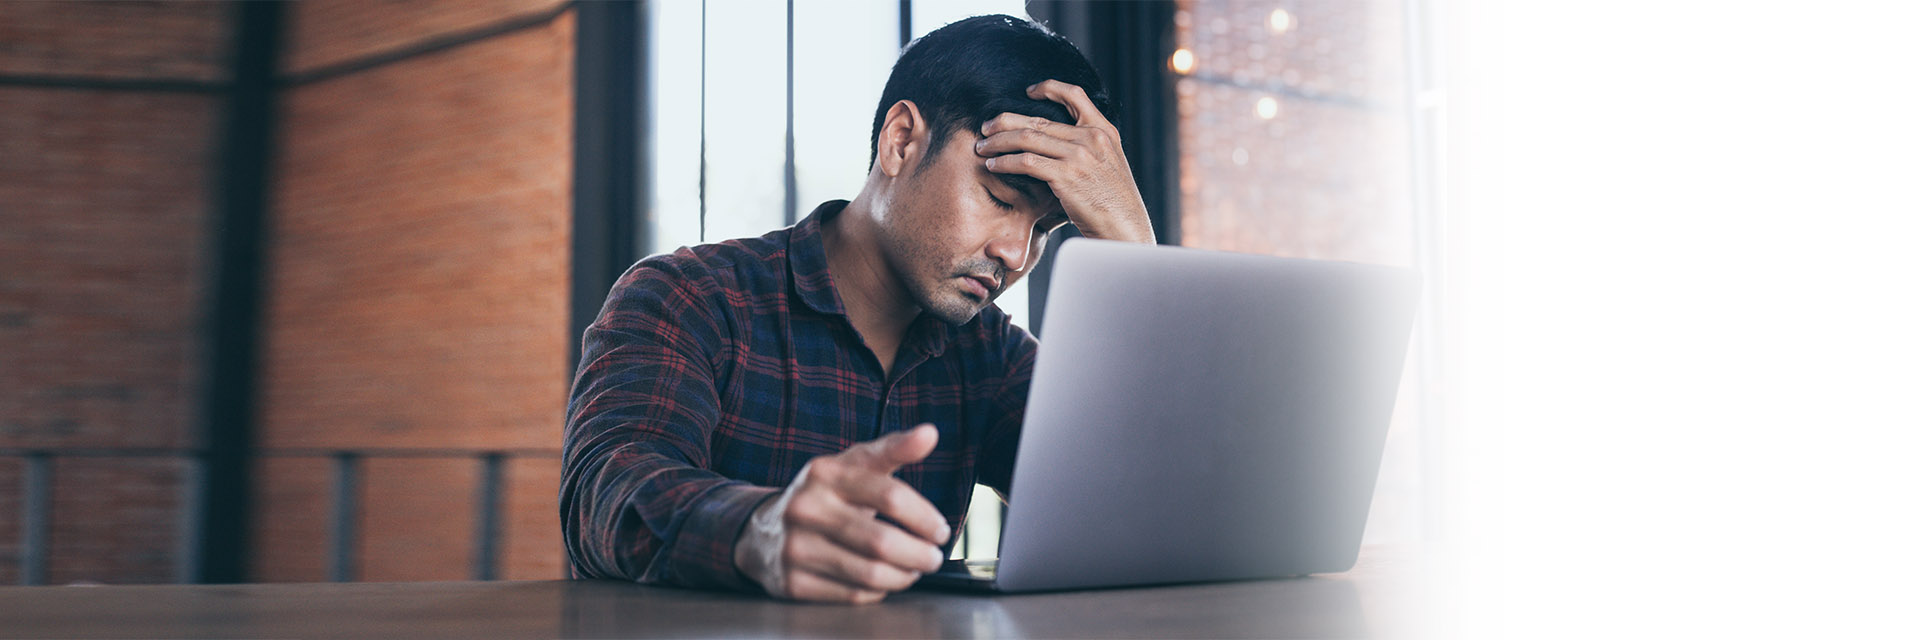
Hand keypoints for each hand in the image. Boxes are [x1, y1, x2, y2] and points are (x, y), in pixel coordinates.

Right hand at [734, 424, 951, 603]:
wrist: (762, 532)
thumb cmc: (824, 495)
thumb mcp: (853, 465)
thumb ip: (893, 450)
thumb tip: (930, 433)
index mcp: (824, 473)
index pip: (890, 496)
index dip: (924, 517)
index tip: (940, 530)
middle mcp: (805, 508)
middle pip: (881, 541)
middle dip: (919, 554)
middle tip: (933, 557)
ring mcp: (795, 547)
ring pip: (870, 574)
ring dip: (903, 576)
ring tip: (913, 570)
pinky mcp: (793, 583)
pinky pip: (852, 595)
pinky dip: (877, 591)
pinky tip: (882, 581)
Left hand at [974, 79, 1155, 244]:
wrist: (1125, 229)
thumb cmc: (1113, 203)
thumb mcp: (1109, 165)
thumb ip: (1089, 148)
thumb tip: (1058, 142)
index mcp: (1104, 130)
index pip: (1074, 95)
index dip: (1049, 88)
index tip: (1027, 92)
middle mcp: (1092, 137)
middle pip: (1038, 119)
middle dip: (1005, 121)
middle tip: (986, 127)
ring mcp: (1079, 156)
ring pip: (1027, 138)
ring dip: (999, 142)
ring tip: (982, 147)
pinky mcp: (1066, 176)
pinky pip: (1026, 162)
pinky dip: (1005, 162)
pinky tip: (994, 166)